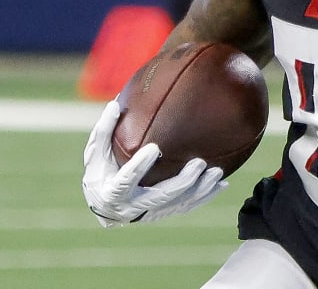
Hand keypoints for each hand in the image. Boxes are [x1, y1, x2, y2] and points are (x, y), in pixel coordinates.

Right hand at [81, 100, 226, 227]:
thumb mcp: (95, 153)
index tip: (153, 148)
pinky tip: (222, 183)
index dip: (139, 167)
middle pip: (162, 196)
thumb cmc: (100, 172)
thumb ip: (104, 131)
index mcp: (112, 192)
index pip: (126, 181)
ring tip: (217, 172)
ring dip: (200, 189)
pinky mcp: (164, 213)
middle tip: (199, 163)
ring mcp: (150, 213)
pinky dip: (205, 196)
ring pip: (179, 204)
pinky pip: (187, 206)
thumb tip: (113, 104)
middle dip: (183, 182)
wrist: (104, 205)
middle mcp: (132, 207)